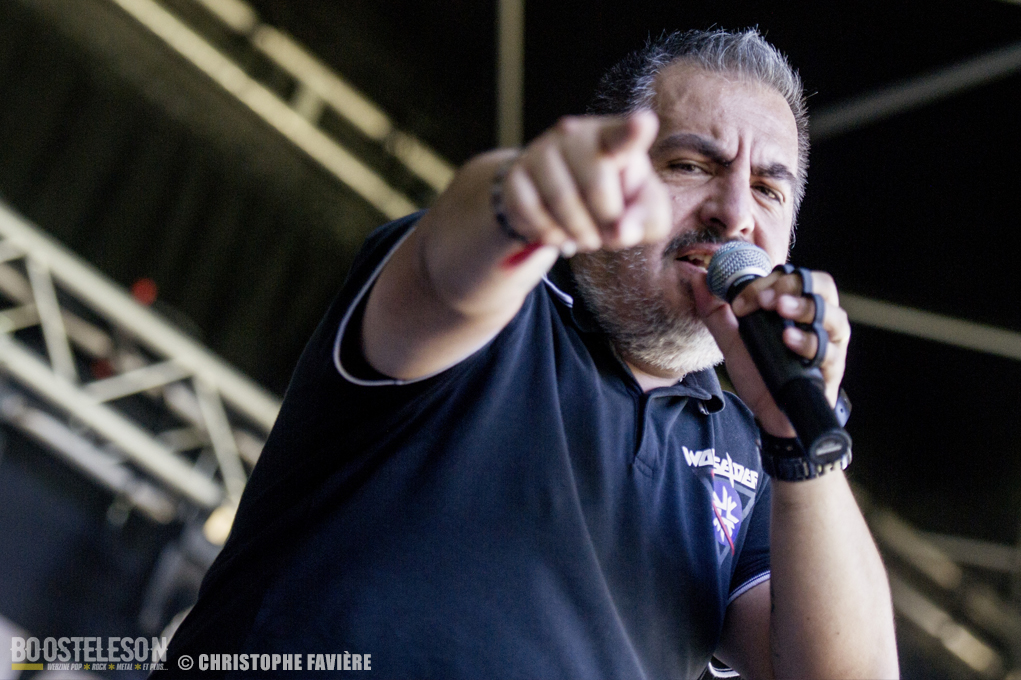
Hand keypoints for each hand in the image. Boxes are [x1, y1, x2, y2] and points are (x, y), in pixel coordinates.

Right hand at [498, 111, 670, 252]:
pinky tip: (560, 235)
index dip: (634, 130)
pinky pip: (533, 213)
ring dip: (580, 233)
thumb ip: (646, 220)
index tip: (643, 123)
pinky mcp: (515, 176)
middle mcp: (575, 134)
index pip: (625, 134)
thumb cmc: (613, 202)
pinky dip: (551, 235)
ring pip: (563, 200)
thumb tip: (621, 232)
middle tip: (608, 234)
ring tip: (587, 238)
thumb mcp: (643, 213)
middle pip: (596, 185)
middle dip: (606, 221)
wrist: (559, 206)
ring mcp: (541, 151)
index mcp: (613, 137)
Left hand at [693, 267, 849, 436]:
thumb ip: (715, 312)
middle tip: (764, 299)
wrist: (770, 414)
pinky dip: (810, 342)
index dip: (768, 281)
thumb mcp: (733, 340)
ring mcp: (829, 345)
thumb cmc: (760, 372)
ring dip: (804, 307)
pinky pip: (830, 353)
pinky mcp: (831, 371)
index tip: (741, 298)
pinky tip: (789, 340)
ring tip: (780, 309)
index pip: (794, 277)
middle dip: (791, 286)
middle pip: (821, 286)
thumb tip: (699, 280)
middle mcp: (819, 321)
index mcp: (798, 306)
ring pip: (833, 316)